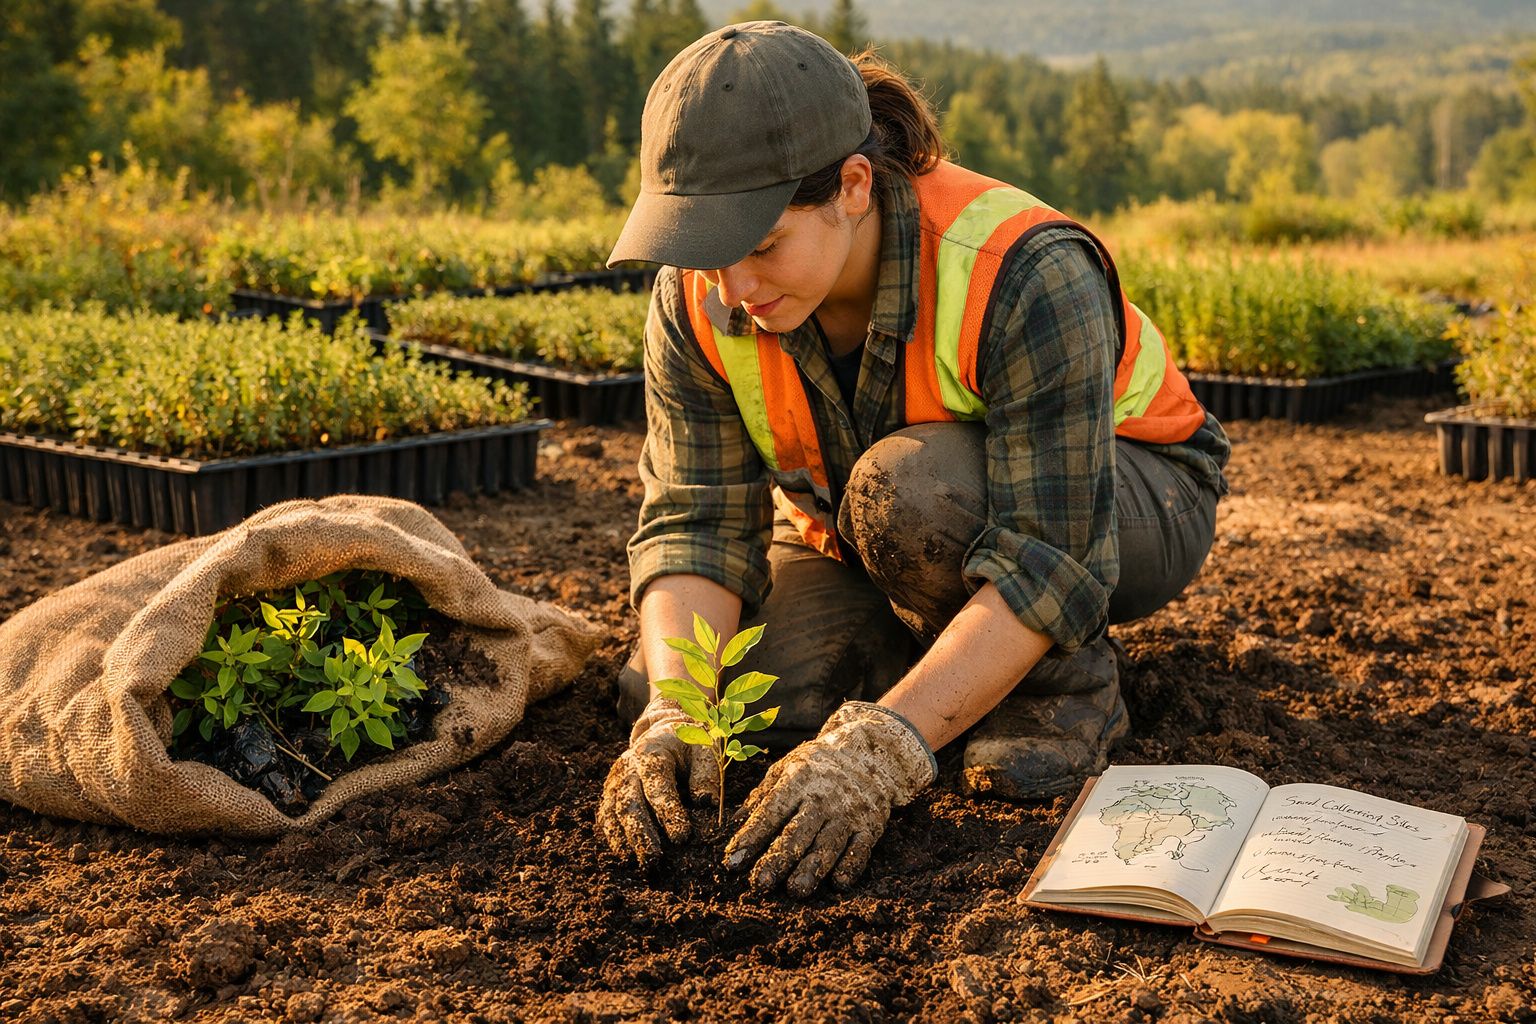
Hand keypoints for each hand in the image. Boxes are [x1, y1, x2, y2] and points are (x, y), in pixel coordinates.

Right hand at [598, 696, 717, 865]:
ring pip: (613, 812)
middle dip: (640, 832)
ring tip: (639, 863)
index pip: (658, 784)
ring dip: (624, 839)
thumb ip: (705, 775)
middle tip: (653, 858)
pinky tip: (626, 856)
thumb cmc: (689, 746)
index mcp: (652, 752)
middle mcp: (627, 767)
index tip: (682, 837)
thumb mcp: (703, 750)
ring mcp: (615, 781)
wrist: (664, 733)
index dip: (668, 811)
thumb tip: (705, 802)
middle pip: (628, 801)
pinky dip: (613, 837)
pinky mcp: (611, 794)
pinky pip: (606, 817)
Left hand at [723, 701, 935, 896]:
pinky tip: (839, 883)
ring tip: (796, 891)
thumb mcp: (787, 766)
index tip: (731, 861)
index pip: (770, 813)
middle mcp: (823, 798)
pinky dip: (851, 865)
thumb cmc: (818, 765)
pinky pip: (861, 848)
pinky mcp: (870, 826)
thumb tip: (735, 822)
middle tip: (759, 884)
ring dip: (812, 869)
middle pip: (798, 832)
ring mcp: (848, 813)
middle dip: (778, 859)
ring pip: (828, 844)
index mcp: (797, 781)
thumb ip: (762, 794)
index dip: (750, 837)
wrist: (870, 752)